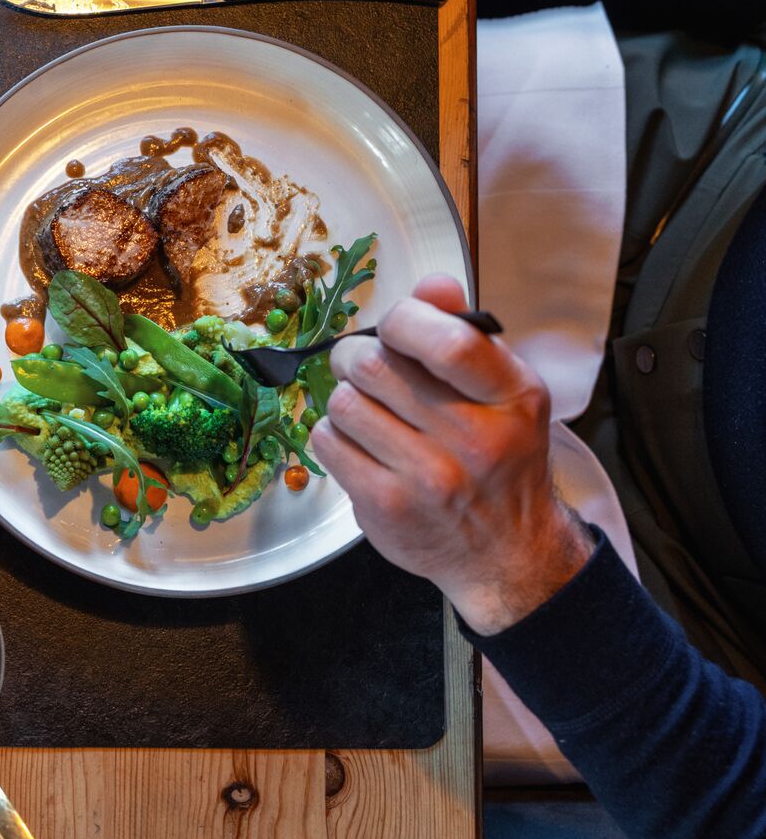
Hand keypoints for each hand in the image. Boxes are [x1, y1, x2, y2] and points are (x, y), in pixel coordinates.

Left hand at [312, 275, 595, 634]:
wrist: (507, 554)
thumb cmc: (500, 459)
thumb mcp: (506, 393)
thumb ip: (466, 333)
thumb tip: (432, 284)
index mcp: (511, 399)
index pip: (446, 341)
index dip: (404, 320)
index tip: (397, 327)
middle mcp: (474, 440)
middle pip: (374, 364)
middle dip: (358, 356)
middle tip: (366, 367)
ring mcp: (428, 477)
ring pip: (343, 401)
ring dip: (347, 398)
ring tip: (370, 411)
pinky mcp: (386, 506)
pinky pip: (328, 441)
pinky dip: (335, 434)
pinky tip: (361, 444)